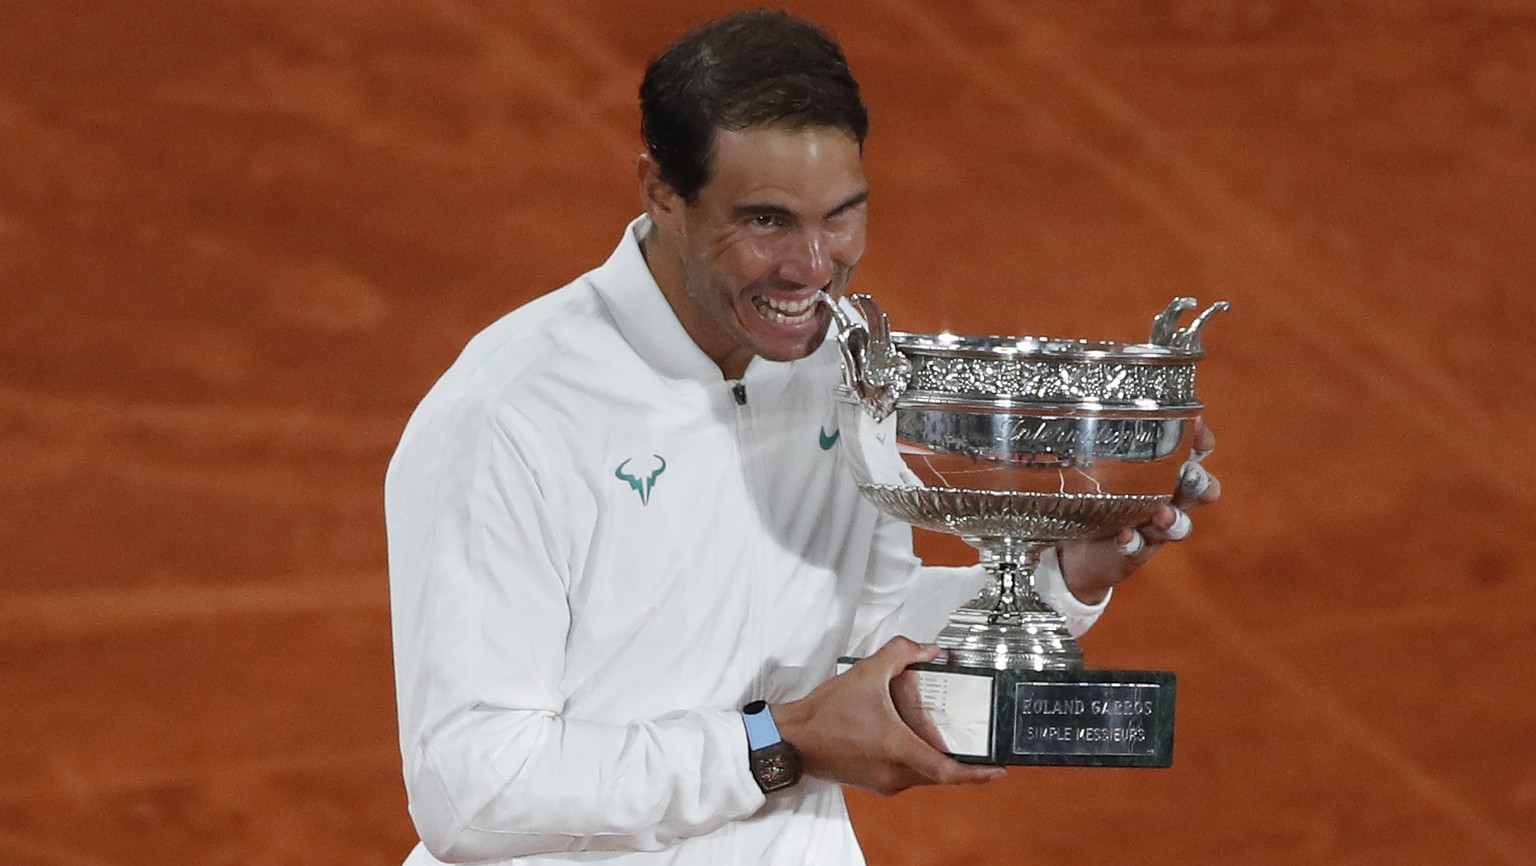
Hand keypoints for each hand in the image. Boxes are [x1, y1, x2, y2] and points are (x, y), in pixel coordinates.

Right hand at [772, 638, 1005, 795]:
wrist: (792, 739)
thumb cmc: (825, 714)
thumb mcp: (867, 673)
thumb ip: (901, 654)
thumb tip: (928, 650)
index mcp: (897, 749)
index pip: (947, 771)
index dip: (977, 773)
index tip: (998, 770)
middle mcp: (893, 774)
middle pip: (940, 775)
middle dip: (962, 764)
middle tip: (978, 748)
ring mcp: (883, 782)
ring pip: (923, 777)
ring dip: (938, 761)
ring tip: (949, 740)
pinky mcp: (873, 783)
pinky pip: (907, 777)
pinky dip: (919, 762)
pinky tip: (916, 741)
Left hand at [1058, 419, 1222, 603]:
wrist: (1072, 550)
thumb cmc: (1091, 496)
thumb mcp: (1095, 464)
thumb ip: (1098, 439)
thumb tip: (1080, 397)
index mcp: (1162, 473)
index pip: (1195, 452)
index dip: (1201, 440)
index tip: (1196, 424)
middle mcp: (1165, 499)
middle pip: (1200, 490)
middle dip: (1200, 483)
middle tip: (1187, 476)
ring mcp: (1152, 528)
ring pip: (1179, 524)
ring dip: (1173, 518)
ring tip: (1161, 514)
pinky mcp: (1134, 553)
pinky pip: (1141, 549)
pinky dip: (1135, 543)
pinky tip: (1125, 537)